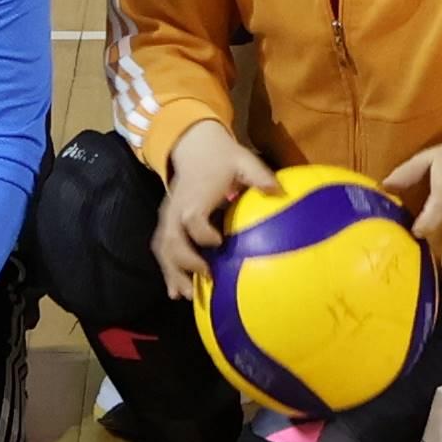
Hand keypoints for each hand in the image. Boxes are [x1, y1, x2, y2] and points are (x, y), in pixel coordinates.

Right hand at [151, 123, 278, 305]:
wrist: (194, 145)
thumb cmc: (222, 157)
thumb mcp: (243, 160)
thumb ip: (259, 176)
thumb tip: (280, 191)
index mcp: (195, 197)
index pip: (193, 219)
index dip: (204, 234)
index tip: (220, 244)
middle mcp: (177, 209)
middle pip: (172, 241)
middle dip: (186, 264)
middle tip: (206, 280)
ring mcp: (169, 217)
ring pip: (163, 249)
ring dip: (173, 273)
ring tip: (187, 296)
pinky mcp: (167, 223)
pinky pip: (161, 249)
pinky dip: (166, 270)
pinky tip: (174, 291)